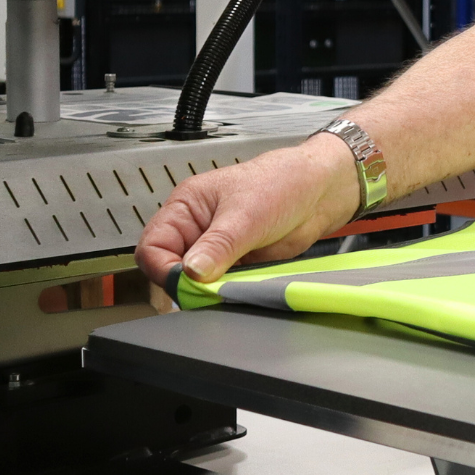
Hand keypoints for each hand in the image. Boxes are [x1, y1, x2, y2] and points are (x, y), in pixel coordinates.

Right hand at [134, 133, 360, 284]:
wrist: (321, 190)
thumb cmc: (283, 182)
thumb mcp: (246, 214)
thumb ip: (218, 246)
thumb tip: (192, 272)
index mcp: (186, 206)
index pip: (153, 246)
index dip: (164, 268)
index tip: (185, 282)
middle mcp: (197, 228)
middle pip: (170, 268)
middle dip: (186, 283)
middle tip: (208, 290)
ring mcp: (216, 248)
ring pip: (195, 282)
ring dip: (209, 290)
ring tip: (230, 286)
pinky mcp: (236, 264)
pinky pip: (221, 286)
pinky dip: (227, 292)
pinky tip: (239, 289)